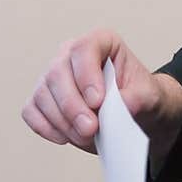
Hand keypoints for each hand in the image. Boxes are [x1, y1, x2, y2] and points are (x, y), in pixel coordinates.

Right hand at [21, 28, 181, 166]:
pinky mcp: (42, 99)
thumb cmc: (140, 97)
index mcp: (100, 43)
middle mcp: (70, 55)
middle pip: (57, 73)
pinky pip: (31, 111)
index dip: (86, 74)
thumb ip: (137, 98)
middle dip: (72, 105)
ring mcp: (53, 77)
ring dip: (62, 121)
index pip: (84, 48)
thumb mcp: (151, 95)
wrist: (133, 114)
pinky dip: (46, 127)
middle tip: (91, 129)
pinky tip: (65, 137)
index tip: (97, 101)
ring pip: (43, 94)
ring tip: (86, 136)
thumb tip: (119, 107)